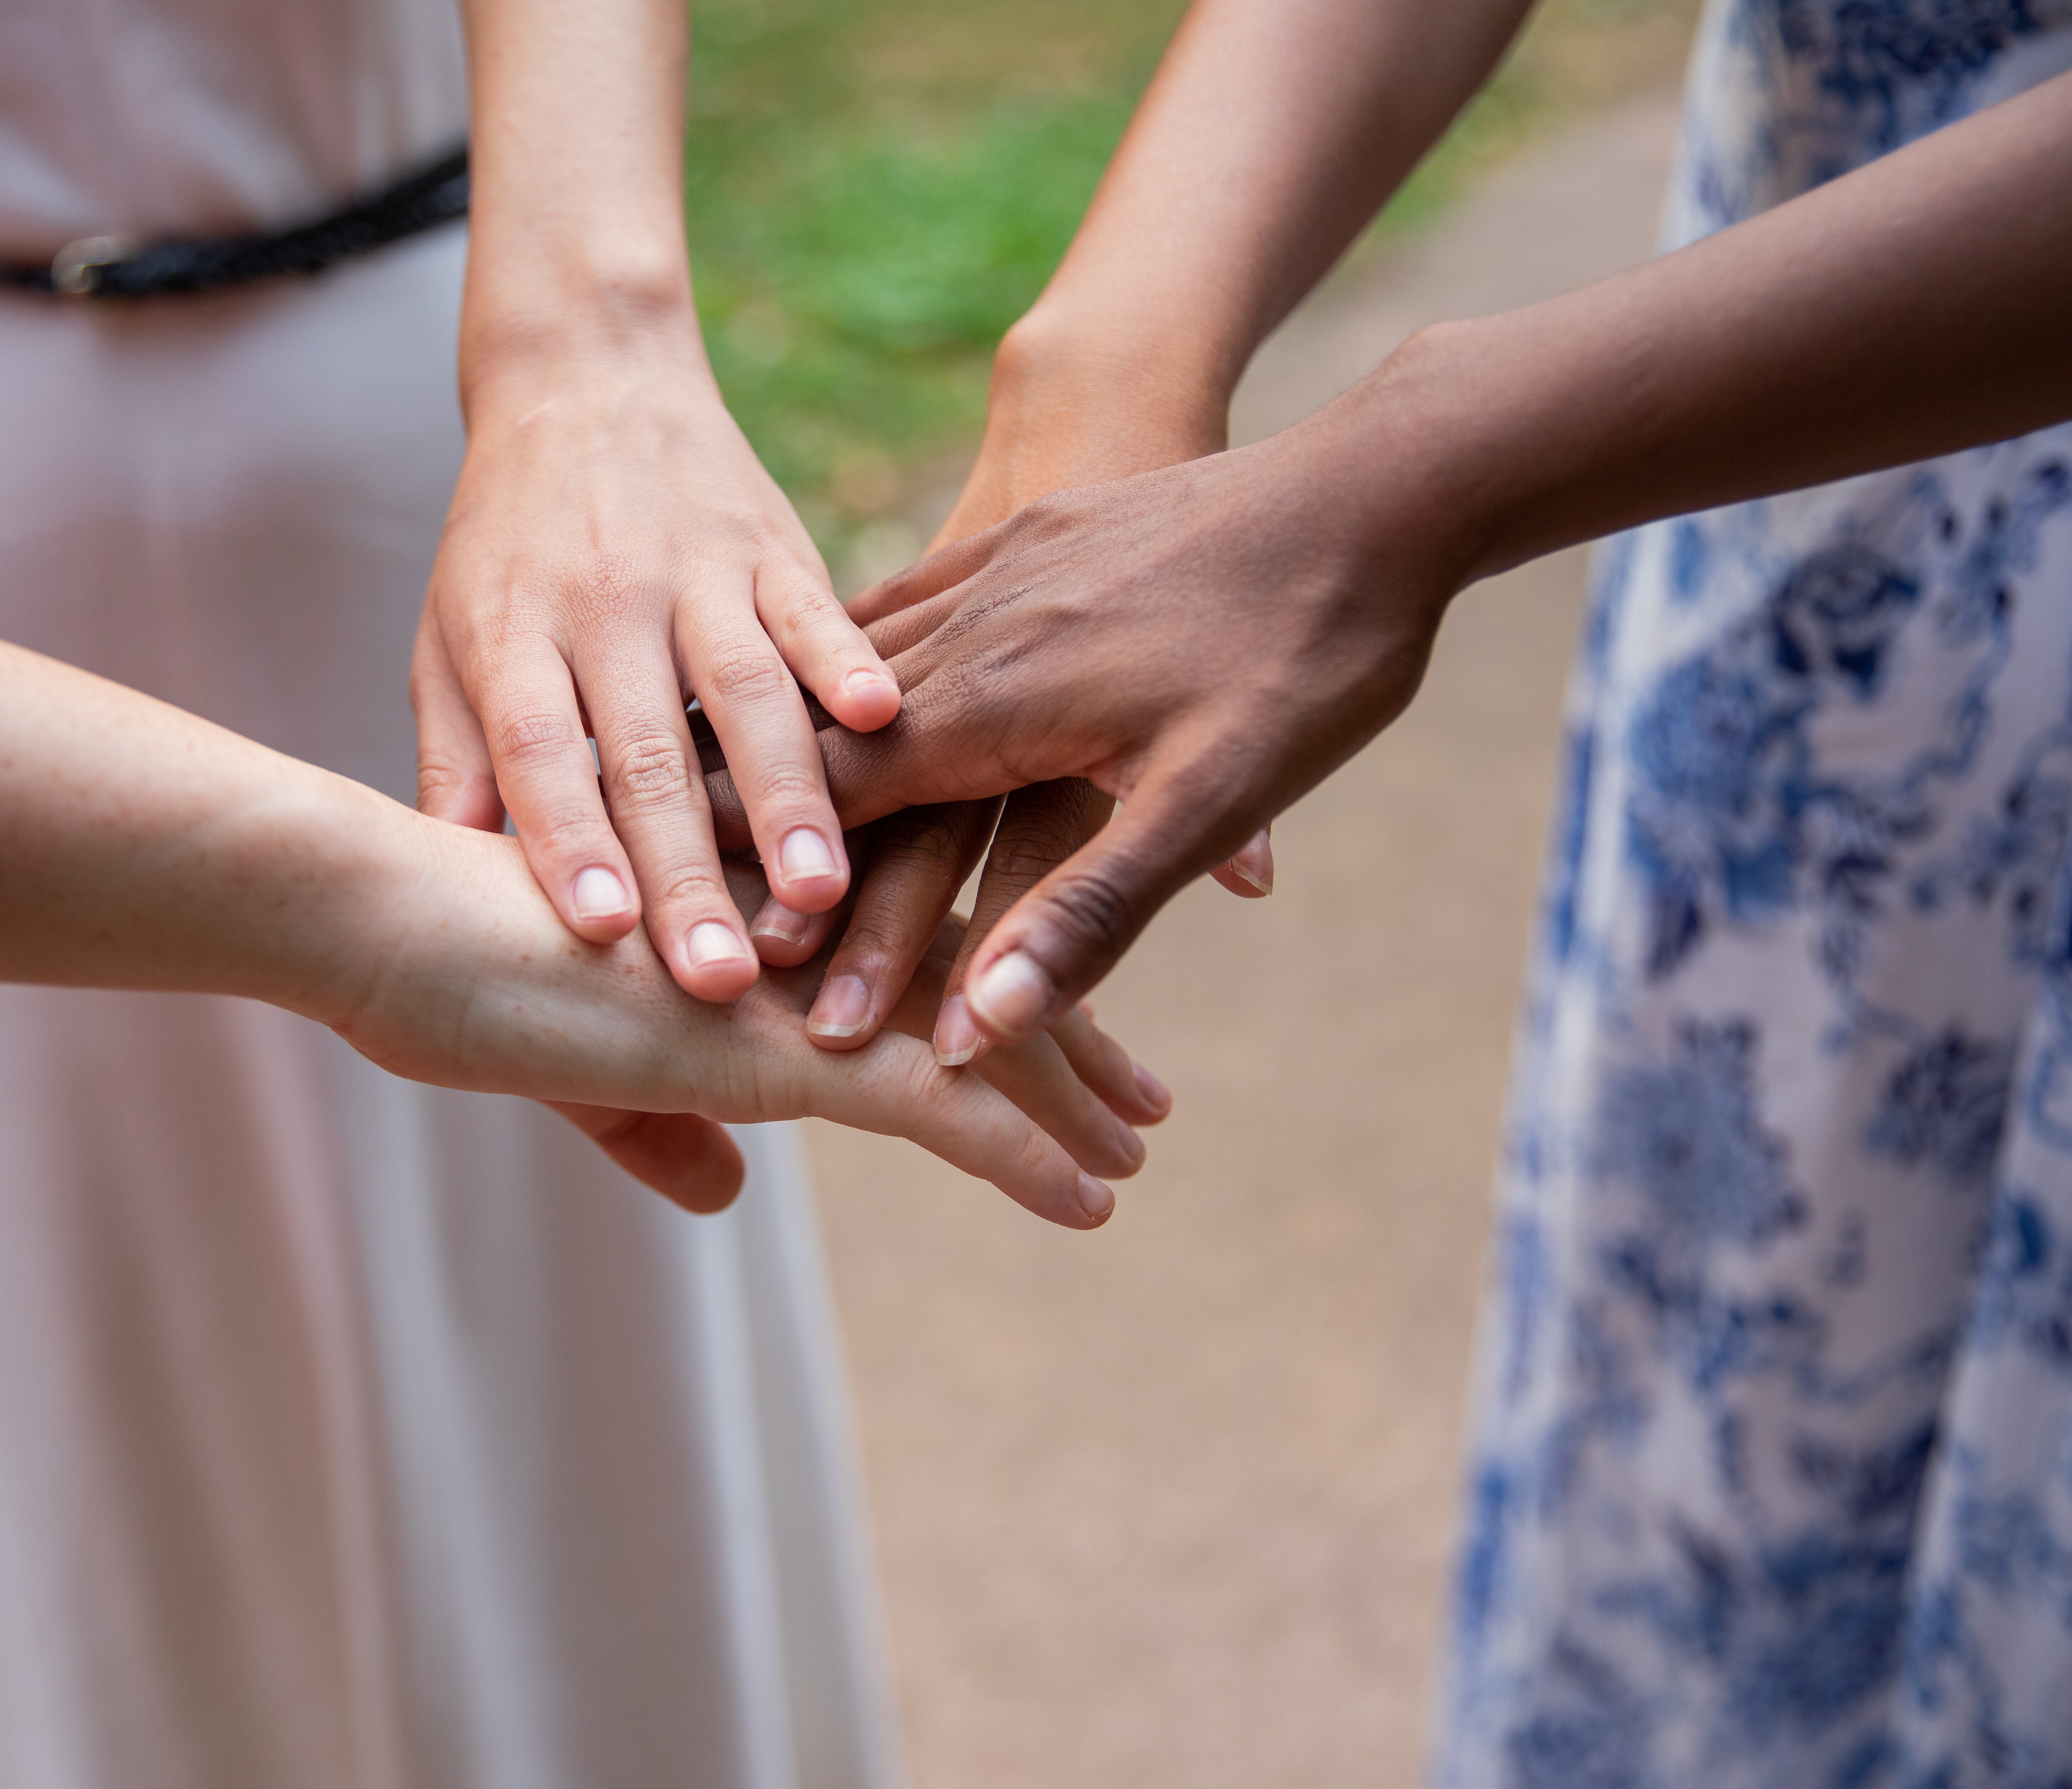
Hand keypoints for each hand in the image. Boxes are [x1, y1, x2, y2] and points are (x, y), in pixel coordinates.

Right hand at [322, 812, 1149, 1227]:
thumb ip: (661, 1122)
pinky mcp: (778, 1039)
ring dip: (1072, 1093)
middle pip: (967, 969)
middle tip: (1145, 1097)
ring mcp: (800, 976)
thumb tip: (728, 1194)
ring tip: (1142, 1148)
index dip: (985, 980)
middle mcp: (800, 920)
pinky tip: (1096, 1200)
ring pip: (976, 1033)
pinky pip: (939, 1103)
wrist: (386, 915)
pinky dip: (1028, 1154)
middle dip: (1063, 1033)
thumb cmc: (455, 960)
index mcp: (759, 898)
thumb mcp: (581, 1056)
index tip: (1061, 1025)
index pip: (905, 929)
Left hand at [411, 323, 901, 1003]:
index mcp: (514, 632)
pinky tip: (884, 725)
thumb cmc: (505, 543)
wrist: (584, 375)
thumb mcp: (450, 638)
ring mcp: (696, 568)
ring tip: (819, 897)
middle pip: (648, 751)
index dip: (570, 840)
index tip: (602, 930)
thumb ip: (460, 757)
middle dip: (691, 869)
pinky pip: (815, 607)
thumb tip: (445, 883)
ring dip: (787, 798)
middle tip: (721, 977)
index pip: (540, 749)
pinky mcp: (772, 542)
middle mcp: (604, 600)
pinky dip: (847, 662)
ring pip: (745, 692)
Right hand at [716, 323, 1271, 1063]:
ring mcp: (1004, 568)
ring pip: (863, 673)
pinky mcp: (1035, 534)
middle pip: (843, 752)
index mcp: (1007, 701)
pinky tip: (834, 685)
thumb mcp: (1214, 799)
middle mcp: (980, 629)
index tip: (711, 949)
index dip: (782, 886)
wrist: (1378, 482)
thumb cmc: (1313, 651)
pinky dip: (853, 659)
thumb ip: (1093, 912)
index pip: (853, 808)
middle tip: (694, 897)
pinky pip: (910, 602)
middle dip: (773, 836)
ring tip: (721, 798)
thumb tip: (986, 1023)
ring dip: (799, 747)